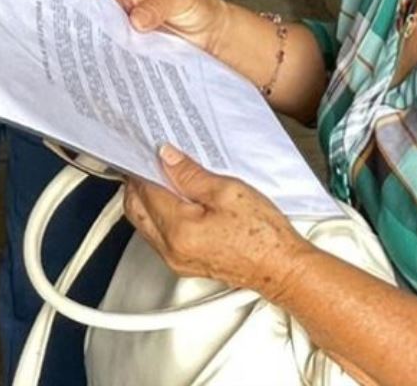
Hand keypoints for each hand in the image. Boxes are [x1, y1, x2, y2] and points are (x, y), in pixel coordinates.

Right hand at [103, 0, 230, 53]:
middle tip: (117, 33)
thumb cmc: (201, 6)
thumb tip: (136, 18)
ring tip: (125, 46)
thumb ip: (158, 6)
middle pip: (107, 6)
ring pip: (112, 28)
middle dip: (109, 21)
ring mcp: (131, 20)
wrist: (214, 34)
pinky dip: (124, 50)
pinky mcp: (135, 40)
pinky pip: (123, 44)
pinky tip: (129, 55)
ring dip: (116, 38)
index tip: (111, 14)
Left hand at [124, 145, 308, 299]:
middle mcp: (171, 249)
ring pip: (144, 224)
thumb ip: (191, 174)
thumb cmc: (263, 234)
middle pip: (135, 210)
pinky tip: (172, 201)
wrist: (280, 266)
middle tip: (147, 160)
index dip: (142, 167)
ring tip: (161, 177)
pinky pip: (158, 236)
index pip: (145, 191)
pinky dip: (157, 215)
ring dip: (146, 199)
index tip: (146, 150)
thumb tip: (166, 157)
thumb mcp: (228, 191)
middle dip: (137, 183)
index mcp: (179, 229)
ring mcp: (176, 260)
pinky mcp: (184, 264)